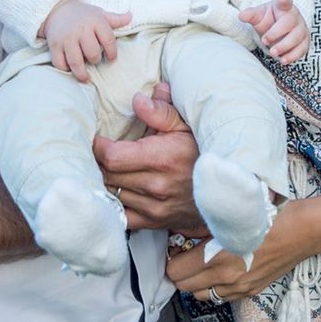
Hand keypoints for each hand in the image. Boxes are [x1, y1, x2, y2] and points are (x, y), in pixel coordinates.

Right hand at [43, 0, 131, 82]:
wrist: (58, 9)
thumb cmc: (83, 14)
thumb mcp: (100, 13)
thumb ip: (115, 19)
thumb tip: (130, 16)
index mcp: (95, 21)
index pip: (109, 40)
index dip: (112, 53)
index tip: (112, 58)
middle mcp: (81, 30)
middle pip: (92, 53)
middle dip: (95, 60)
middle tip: (94, 60)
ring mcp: (67, 38)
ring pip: (76, 62)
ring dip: (82, 72)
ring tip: (86, 77)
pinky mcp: (54, 45)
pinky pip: (60, 63)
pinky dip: (65, 69)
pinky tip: (70, 69)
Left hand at [93, 84, 205, 233]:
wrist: (222, 190)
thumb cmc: (201, 151)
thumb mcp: (186, 125)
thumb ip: (160, 111)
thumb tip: (137, 100)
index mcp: (162, 158)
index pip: (112, 156)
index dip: (99, 146)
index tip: (98, 139)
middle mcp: (156, 186)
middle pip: (108, 175)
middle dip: (100, 162)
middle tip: (100, 151)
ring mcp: (154, 207)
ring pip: (112, 194)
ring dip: (107, 181)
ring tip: (110, 168)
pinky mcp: (154, 222)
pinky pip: (122, 216)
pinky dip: (116, 203)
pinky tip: (119, 190)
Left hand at [167, 195, 320, 301]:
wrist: (306, 229)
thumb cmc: (273, 212)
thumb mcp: (236, 210)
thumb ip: (209, 221)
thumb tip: (186, 224)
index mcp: (220, 256)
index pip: (176, 271)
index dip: (172, 257)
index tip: (176, 245)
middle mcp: (227, 278)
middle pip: (184, 287)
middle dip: (180, 270)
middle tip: (184, 253)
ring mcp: (240, 288)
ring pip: (201, 295)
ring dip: (196, 281)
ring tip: (201, 262)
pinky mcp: (251, 291)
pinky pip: (221, 296)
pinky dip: (214, 286)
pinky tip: (221, 268)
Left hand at [238, 0, 309, 63]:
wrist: (278, 30)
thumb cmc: (269, 20)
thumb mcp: (258, 16)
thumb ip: (250, 15)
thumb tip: (241, 15)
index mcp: (283, 7)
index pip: (285, 1)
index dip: (284, 0)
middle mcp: (294, 16)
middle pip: (289, 22)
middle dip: (277, 33)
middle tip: (264, 41)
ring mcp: (301, 28)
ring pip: (297, 37)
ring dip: (285, 47)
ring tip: (273, 53)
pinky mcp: (305, 41)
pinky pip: (302, 49)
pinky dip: (293, 56)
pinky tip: (283, 60)